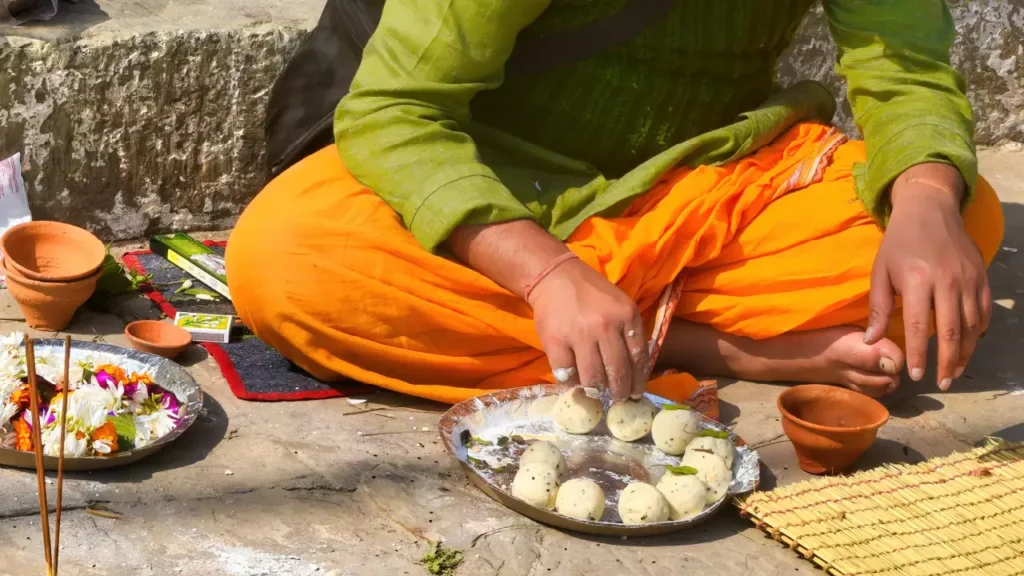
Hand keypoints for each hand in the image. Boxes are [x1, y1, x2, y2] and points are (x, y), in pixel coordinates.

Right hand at [528, 258, 648, 400]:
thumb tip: (633, 371)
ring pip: (593, 378)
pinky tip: (574, 382)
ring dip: (596, 390)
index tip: (636, 393)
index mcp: (626, 315)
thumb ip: (628, 332)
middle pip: (617, 372)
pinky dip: (571, 383)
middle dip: (619, 392)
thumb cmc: (590, 293)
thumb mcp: (619, 305)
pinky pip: (566, 374)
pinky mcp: (556, 342)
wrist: (555, 277)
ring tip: (596, 392)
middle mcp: (605, 326)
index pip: (638, 358)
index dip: (638, 381)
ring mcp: (579, 335)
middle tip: (618, 399)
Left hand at [865, 164, 989, 389]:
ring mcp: (969, 279)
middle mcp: (947, 281)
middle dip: (947, 362)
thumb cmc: (899, 242)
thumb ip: (879, 308)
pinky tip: (970, 345)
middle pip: (951, 332)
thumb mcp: (881, 271)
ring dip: (965, 352)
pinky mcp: (982, 276)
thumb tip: (871, 341)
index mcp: (917, 280)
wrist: (930, 209)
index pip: (920, 327)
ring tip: (955, 371)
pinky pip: (983, 311)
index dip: (919, 355)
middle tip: (942, 383)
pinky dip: (978, 331)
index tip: (915, 375)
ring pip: (971, 326)